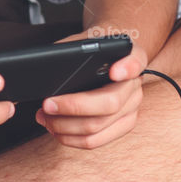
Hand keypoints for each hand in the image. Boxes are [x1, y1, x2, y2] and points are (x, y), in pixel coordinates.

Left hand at [33, 29, 146, 149]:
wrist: (109, 61)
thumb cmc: (93, 50)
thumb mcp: (84, 41)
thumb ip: (73, 48)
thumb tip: (49, 63)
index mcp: (132, 56)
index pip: (136, 61)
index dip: (127, 68)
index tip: (114, 72)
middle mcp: (136, 84)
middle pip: (110, 102)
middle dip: (73, 107)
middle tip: (48, 104)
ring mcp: (132, 108)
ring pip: (99, 127)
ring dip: (65, 126)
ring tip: (45, 117)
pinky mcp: (122, 126)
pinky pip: (96, 141)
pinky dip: (71, 138)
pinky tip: (55, 128)